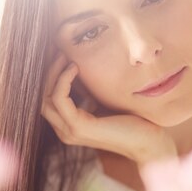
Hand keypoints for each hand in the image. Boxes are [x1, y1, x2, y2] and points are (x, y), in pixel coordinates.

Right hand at [40, 53, 177, 167]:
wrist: (150, 140)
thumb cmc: (132, 120)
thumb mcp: (104, 101)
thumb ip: (88, 91)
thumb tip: (77, 65)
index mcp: (69, 125)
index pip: (47, 99)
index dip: (51, 76)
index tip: (60, 54)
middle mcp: (65, 130)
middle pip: (42, 97)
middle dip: (48, 73)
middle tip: (58, 51)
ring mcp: (70, 131)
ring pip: (46, 98)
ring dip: (53, 74)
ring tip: (65, 56)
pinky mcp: (78, 127)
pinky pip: (59, 99)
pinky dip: (63, 80)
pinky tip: (75, 67)